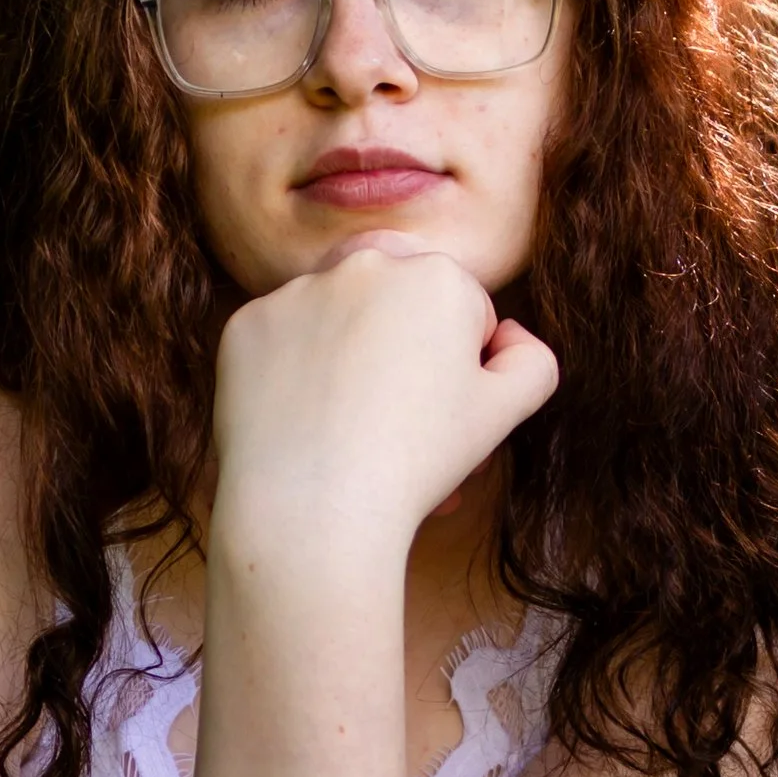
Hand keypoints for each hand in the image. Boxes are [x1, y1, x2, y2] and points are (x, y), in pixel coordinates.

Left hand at [210, 230, 558, 556]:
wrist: (313, 511)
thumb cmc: (418, 462)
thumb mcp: (506, 413)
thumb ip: (532, 359)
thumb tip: (508, 335)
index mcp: (437, 276)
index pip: (462, 309)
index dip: (459, 364)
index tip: (441, 408)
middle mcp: (365, 265)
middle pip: (398, 300)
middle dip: (404, 344)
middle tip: (398, 414)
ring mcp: (297, 292)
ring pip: (337, 314)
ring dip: (349, 351)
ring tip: (350, 423)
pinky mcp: (245, 325)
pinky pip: (282, 338)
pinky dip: (293, 370)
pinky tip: (303, 418)